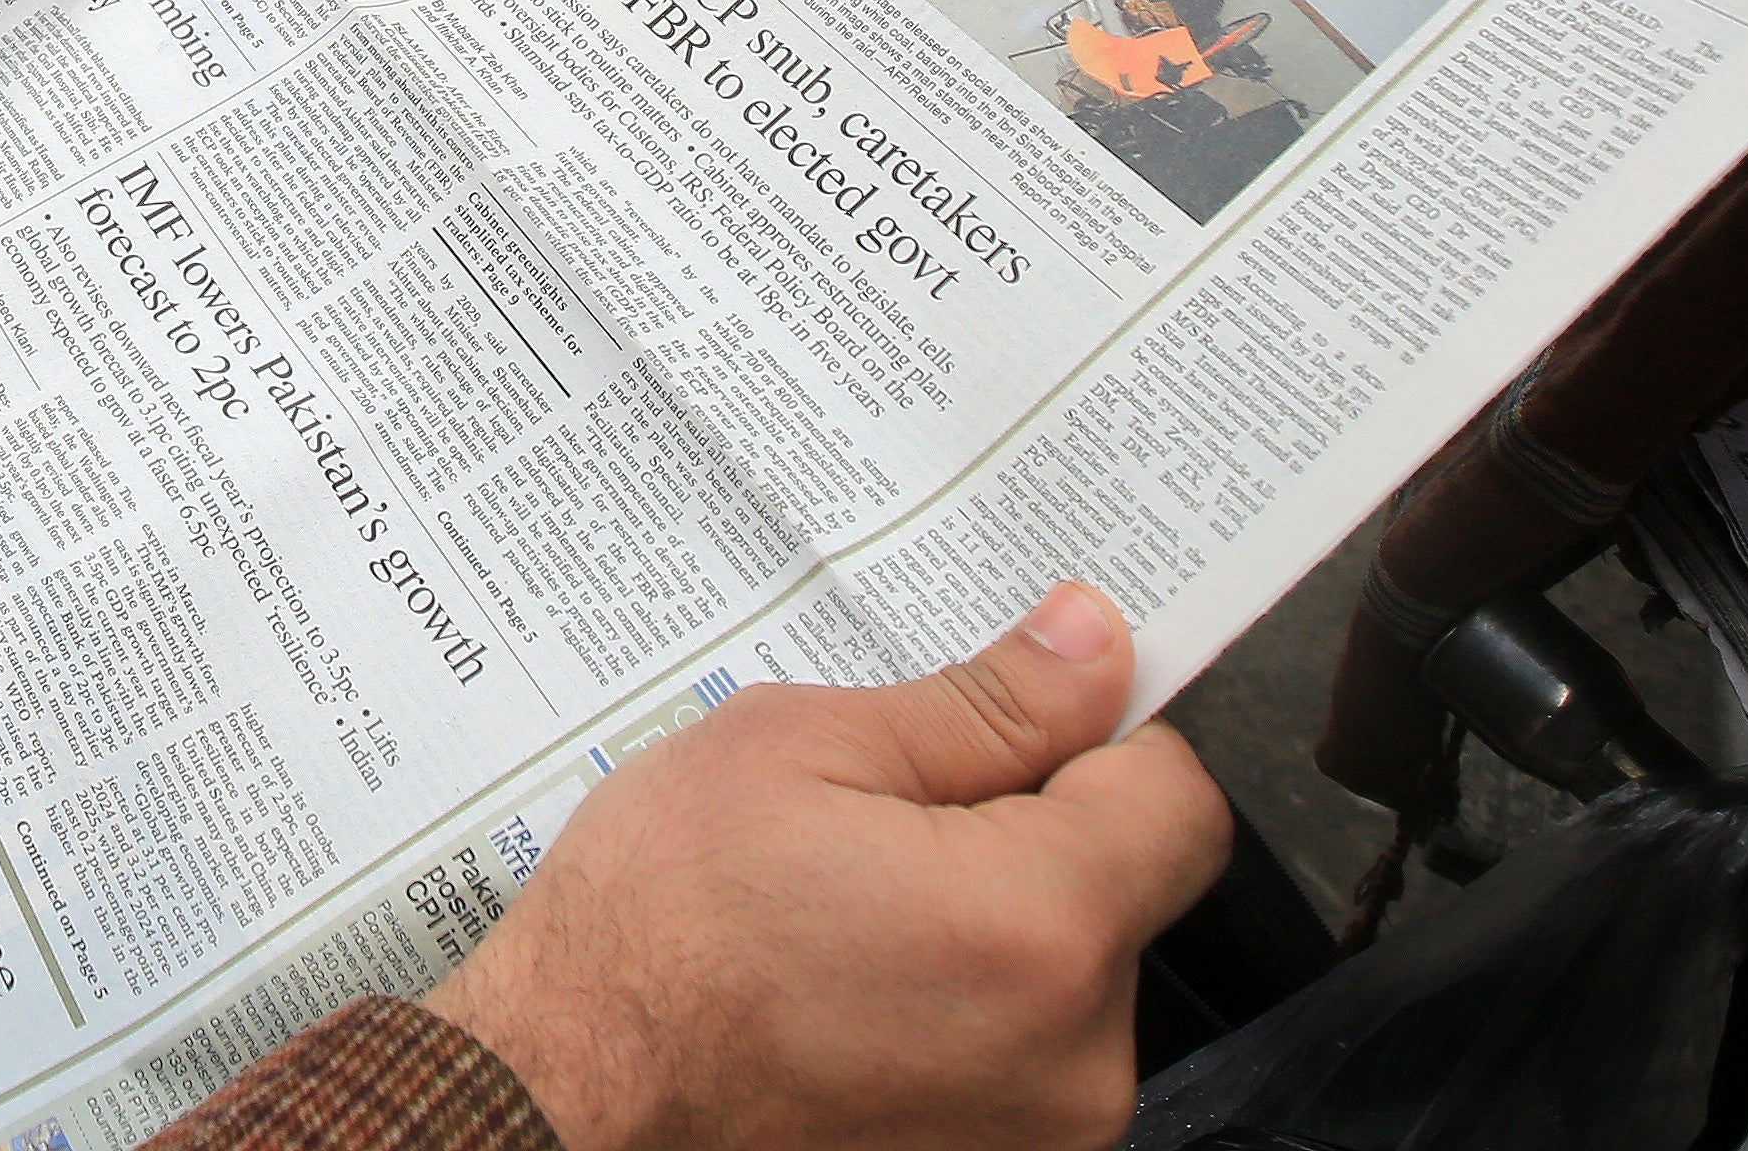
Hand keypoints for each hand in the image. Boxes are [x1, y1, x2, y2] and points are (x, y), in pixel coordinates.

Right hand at [431, 586, 1229, 1150]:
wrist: (569, 1096)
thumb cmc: (655, 933)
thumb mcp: (798, 752)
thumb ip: (980, 707)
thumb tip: (1092, 646)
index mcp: (1038, 927)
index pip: (1178, 803)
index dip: (1103, 740)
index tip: (1026, 721)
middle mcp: (1074, 1055)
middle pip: (1120, 894)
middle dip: (1026, 838)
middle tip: (879, 824)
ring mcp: (1041, 1135)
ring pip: (1064, 978)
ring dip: (987, 930)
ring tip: (844, 914)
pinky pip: (1017, 1055)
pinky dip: (955, 1012)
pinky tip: (846, 988)